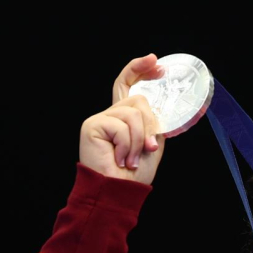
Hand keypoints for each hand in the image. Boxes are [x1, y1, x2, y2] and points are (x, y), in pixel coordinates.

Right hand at [78, 55, 166, 183]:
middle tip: (148, 149)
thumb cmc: (134, 173)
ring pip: (134, 112)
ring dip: (140, 140)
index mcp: (123, 117)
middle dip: (150, 125)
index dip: (139, 70)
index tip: (155, 61)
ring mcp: (100, 118)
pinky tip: (120, 159)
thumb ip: (153, 122)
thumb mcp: (152, 142)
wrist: (120, 190)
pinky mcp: (92, 125)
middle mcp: (110, 114)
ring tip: (131, 158)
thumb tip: (160, 106)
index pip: (128, 85)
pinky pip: (122, 126)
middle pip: (138, 100)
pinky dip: (128, 145)